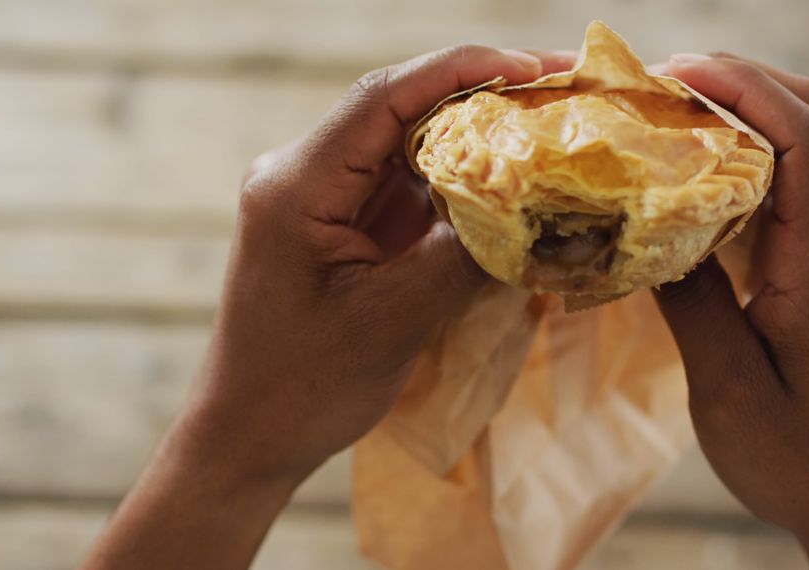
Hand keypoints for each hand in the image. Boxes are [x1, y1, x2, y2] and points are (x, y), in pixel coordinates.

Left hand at [82, 46, 566, 569]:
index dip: (462, 71)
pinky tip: (507, 185)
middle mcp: (304, 174)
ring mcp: (323, 197)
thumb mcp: (394, 321)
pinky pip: (406, 184)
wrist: (250, 434)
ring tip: (545, 134)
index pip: (384, 98)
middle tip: (558, 95)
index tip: (531, 69)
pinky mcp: (342, 223)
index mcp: (297, 187)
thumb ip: (464, 257)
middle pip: (400, 109)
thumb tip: (537, 206)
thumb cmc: (305, 387)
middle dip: (481, 97)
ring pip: (408, 144)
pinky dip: (458, 182)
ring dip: (474, 139)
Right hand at [653, 54, 808, 568]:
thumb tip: (651, 230)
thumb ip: (692, 303)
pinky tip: (697, 184)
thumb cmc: (801, 460)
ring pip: (808, 148)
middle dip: (742, 83)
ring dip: (745, 117)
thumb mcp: (730, 389)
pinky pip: (797, 189)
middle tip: (661, 89)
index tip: (673, 75)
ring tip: (670, 122)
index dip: (744, 87)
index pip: (805, 138)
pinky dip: (750, 161)